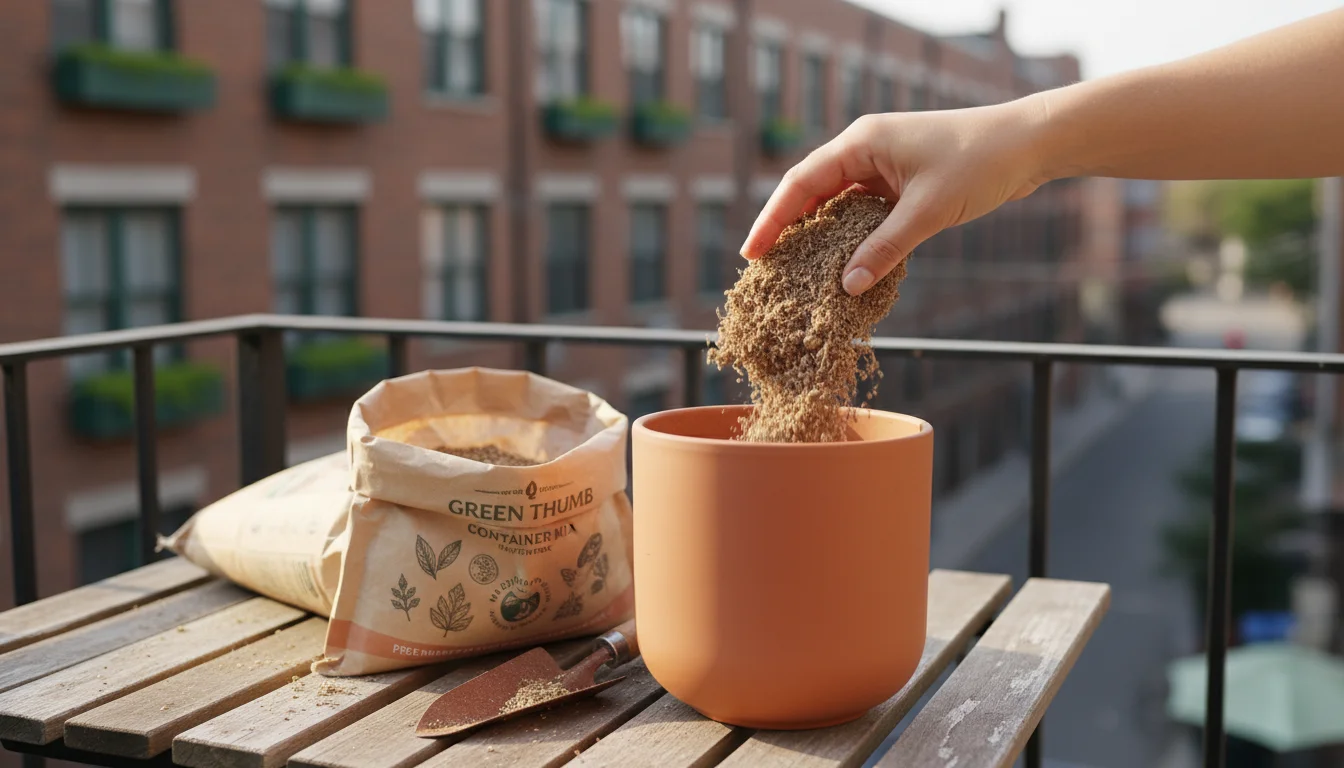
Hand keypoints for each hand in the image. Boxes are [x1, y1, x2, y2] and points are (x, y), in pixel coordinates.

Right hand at [740, 97, 1053, 294]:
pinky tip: (844, 263)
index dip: (772, 219)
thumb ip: (883, 249)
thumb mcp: (926, 211)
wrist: (1029, 144)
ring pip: (838, 203)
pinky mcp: (902, 182)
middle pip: (812, 192)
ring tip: (797, 271)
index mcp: (861, 142)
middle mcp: (866, 149)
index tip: (752, 253)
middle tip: (767, 268)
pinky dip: (852, 236)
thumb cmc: (979, 163)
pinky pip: (864, 211)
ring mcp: (884, 165)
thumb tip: (846, 287)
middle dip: (788, 229)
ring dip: (820, 235)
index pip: (801, 183)